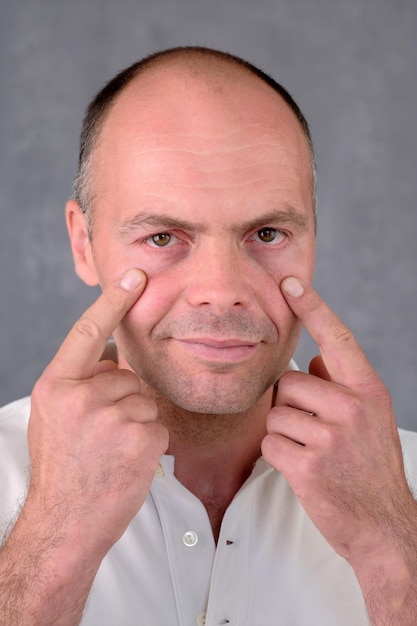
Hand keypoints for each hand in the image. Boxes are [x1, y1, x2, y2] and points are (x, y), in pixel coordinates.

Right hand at [28, 268, 168, 558]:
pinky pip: (158, 425)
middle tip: (102, 436)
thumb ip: (79, 384)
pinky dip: (150, 443)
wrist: (64, 524)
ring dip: (137, 423)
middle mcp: (81, 396)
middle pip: (126, 376)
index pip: (87, 332)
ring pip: (145, 401)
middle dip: (123, 400)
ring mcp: (111, 417)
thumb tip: (114, 362)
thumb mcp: (54, 418)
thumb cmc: (62, 471)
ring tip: (112, 452)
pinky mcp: (140, 437)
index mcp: (56, 386)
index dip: (112, 302)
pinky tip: (128, 463)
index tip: (134, 276)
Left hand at [261, 276, 415, 564]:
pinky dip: (277, 456)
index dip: (313, 308)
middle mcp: (352, 408)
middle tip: (311, 430)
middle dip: (289, 404)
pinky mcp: (308, 466)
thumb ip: (342, 385)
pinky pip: (270, 443)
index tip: (291, 283)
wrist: (383, 524)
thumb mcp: (371, 418)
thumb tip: (313, 358)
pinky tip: (301, 468)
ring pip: (276, 414)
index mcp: (368, 391)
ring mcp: (331, 437)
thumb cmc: (370, 467)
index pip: (336, 338)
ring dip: (284, 433)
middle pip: (288, 382)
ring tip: (310, 451)